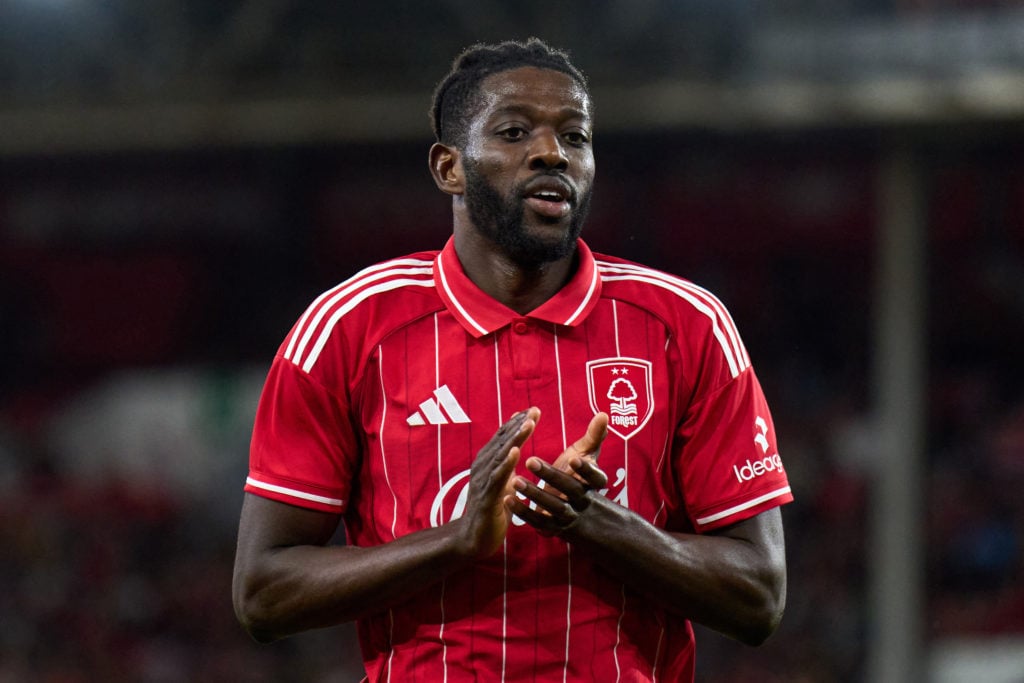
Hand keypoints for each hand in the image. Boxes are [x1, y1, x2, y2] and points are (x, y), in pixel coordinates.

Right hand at [457, 407, 539, 557]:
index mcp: (488, 463)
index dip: (517, 423)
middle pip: (502, 441)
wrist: (473, 539)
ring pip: (500, 455)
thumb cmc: (491, 510)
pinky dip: (506, 463)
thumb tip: (517, 449)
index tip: (533, 410)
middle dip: (519, 425)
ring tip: (528, 424)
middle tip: (534, 411)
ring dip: (514, 438)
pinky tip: (516, 452)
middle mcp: (483, 468)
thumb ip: (508, 466)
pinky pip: (497, 478)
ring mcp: (484, 482)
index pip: (503, 438)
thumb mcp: (503, 484)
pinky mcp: (487, 498)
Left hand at [505, 412, 608, 535]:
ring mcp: (570, 517)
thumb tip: (603, 414)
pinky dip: (523, 511)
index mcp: (595, 485)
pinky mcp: (554, 528)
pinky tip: (508, 499)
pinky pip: (539, 521)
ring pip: (553, 507)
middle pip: (570, 490)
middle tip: (530, 460)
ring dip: (534, 494)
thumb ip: (594, 437)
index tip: (573, 458)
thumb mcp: (589, 457)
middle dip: (550, 475)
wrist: (587, 520)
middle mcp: (584, 502)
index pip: (596, 478)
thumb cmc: (583, 478)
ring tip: (516, 480)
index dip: (585, 469)